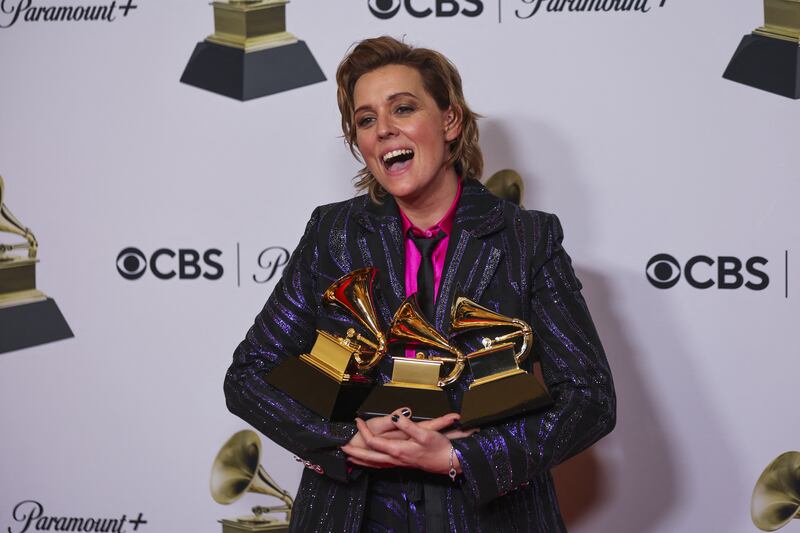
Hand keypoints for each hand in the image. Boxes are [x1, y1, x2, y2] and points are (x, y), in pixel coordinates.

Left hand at [342, 408, 477, 473]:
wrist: (450, 462)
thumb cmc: (439, 448)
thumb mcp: (424, 433)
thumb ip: (407, 425)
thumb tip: (394, 416)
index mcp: (398, 449)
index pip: (374, 441)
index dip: (363, 431)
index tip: (357, 420)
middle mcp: (396, 458)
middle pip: (369, 457)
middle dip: (355, 452)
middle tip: (342, 447)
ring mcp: (399, 463)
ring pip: (375, 464)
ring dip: (361, 460)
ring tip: (350, 458)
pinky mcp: (404, 464)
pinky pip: (382, 465)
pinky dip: (372, 464)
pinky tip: (371, 463)